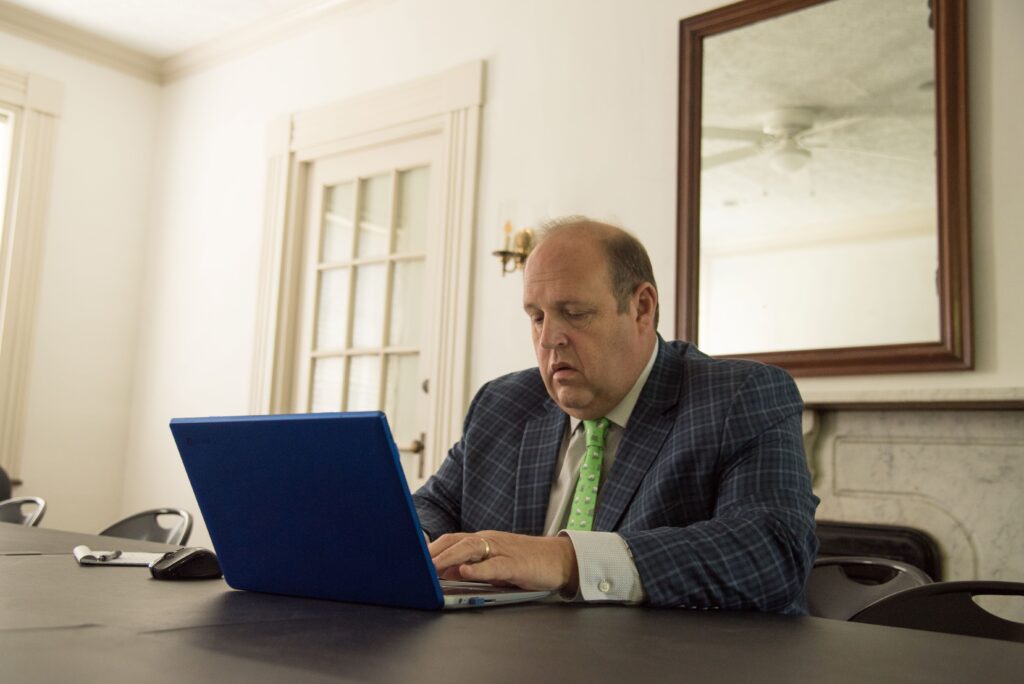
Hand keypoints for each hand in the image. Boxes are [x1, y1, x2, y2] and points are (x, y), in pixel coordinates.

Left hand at [429, 531, 578, 593]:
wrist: (560, 559)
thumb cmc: (526, 563)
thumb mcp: (495, 565)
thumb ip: (471, 568)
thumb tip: (445, 575)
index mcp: (483, 541)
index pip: (451, 540)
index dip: (431, 548)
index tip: (410, 558)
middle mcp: (490, 541)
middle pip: (456, 541)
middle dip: (433, 552)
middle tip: (414, 565)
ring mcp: (503, 550)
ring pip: (471, 548)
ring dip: (448, 558)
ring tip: (431, 568)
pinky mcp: (516, 564)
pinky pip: (495, 564)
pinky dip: (478, 568)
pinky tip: (464, 571)